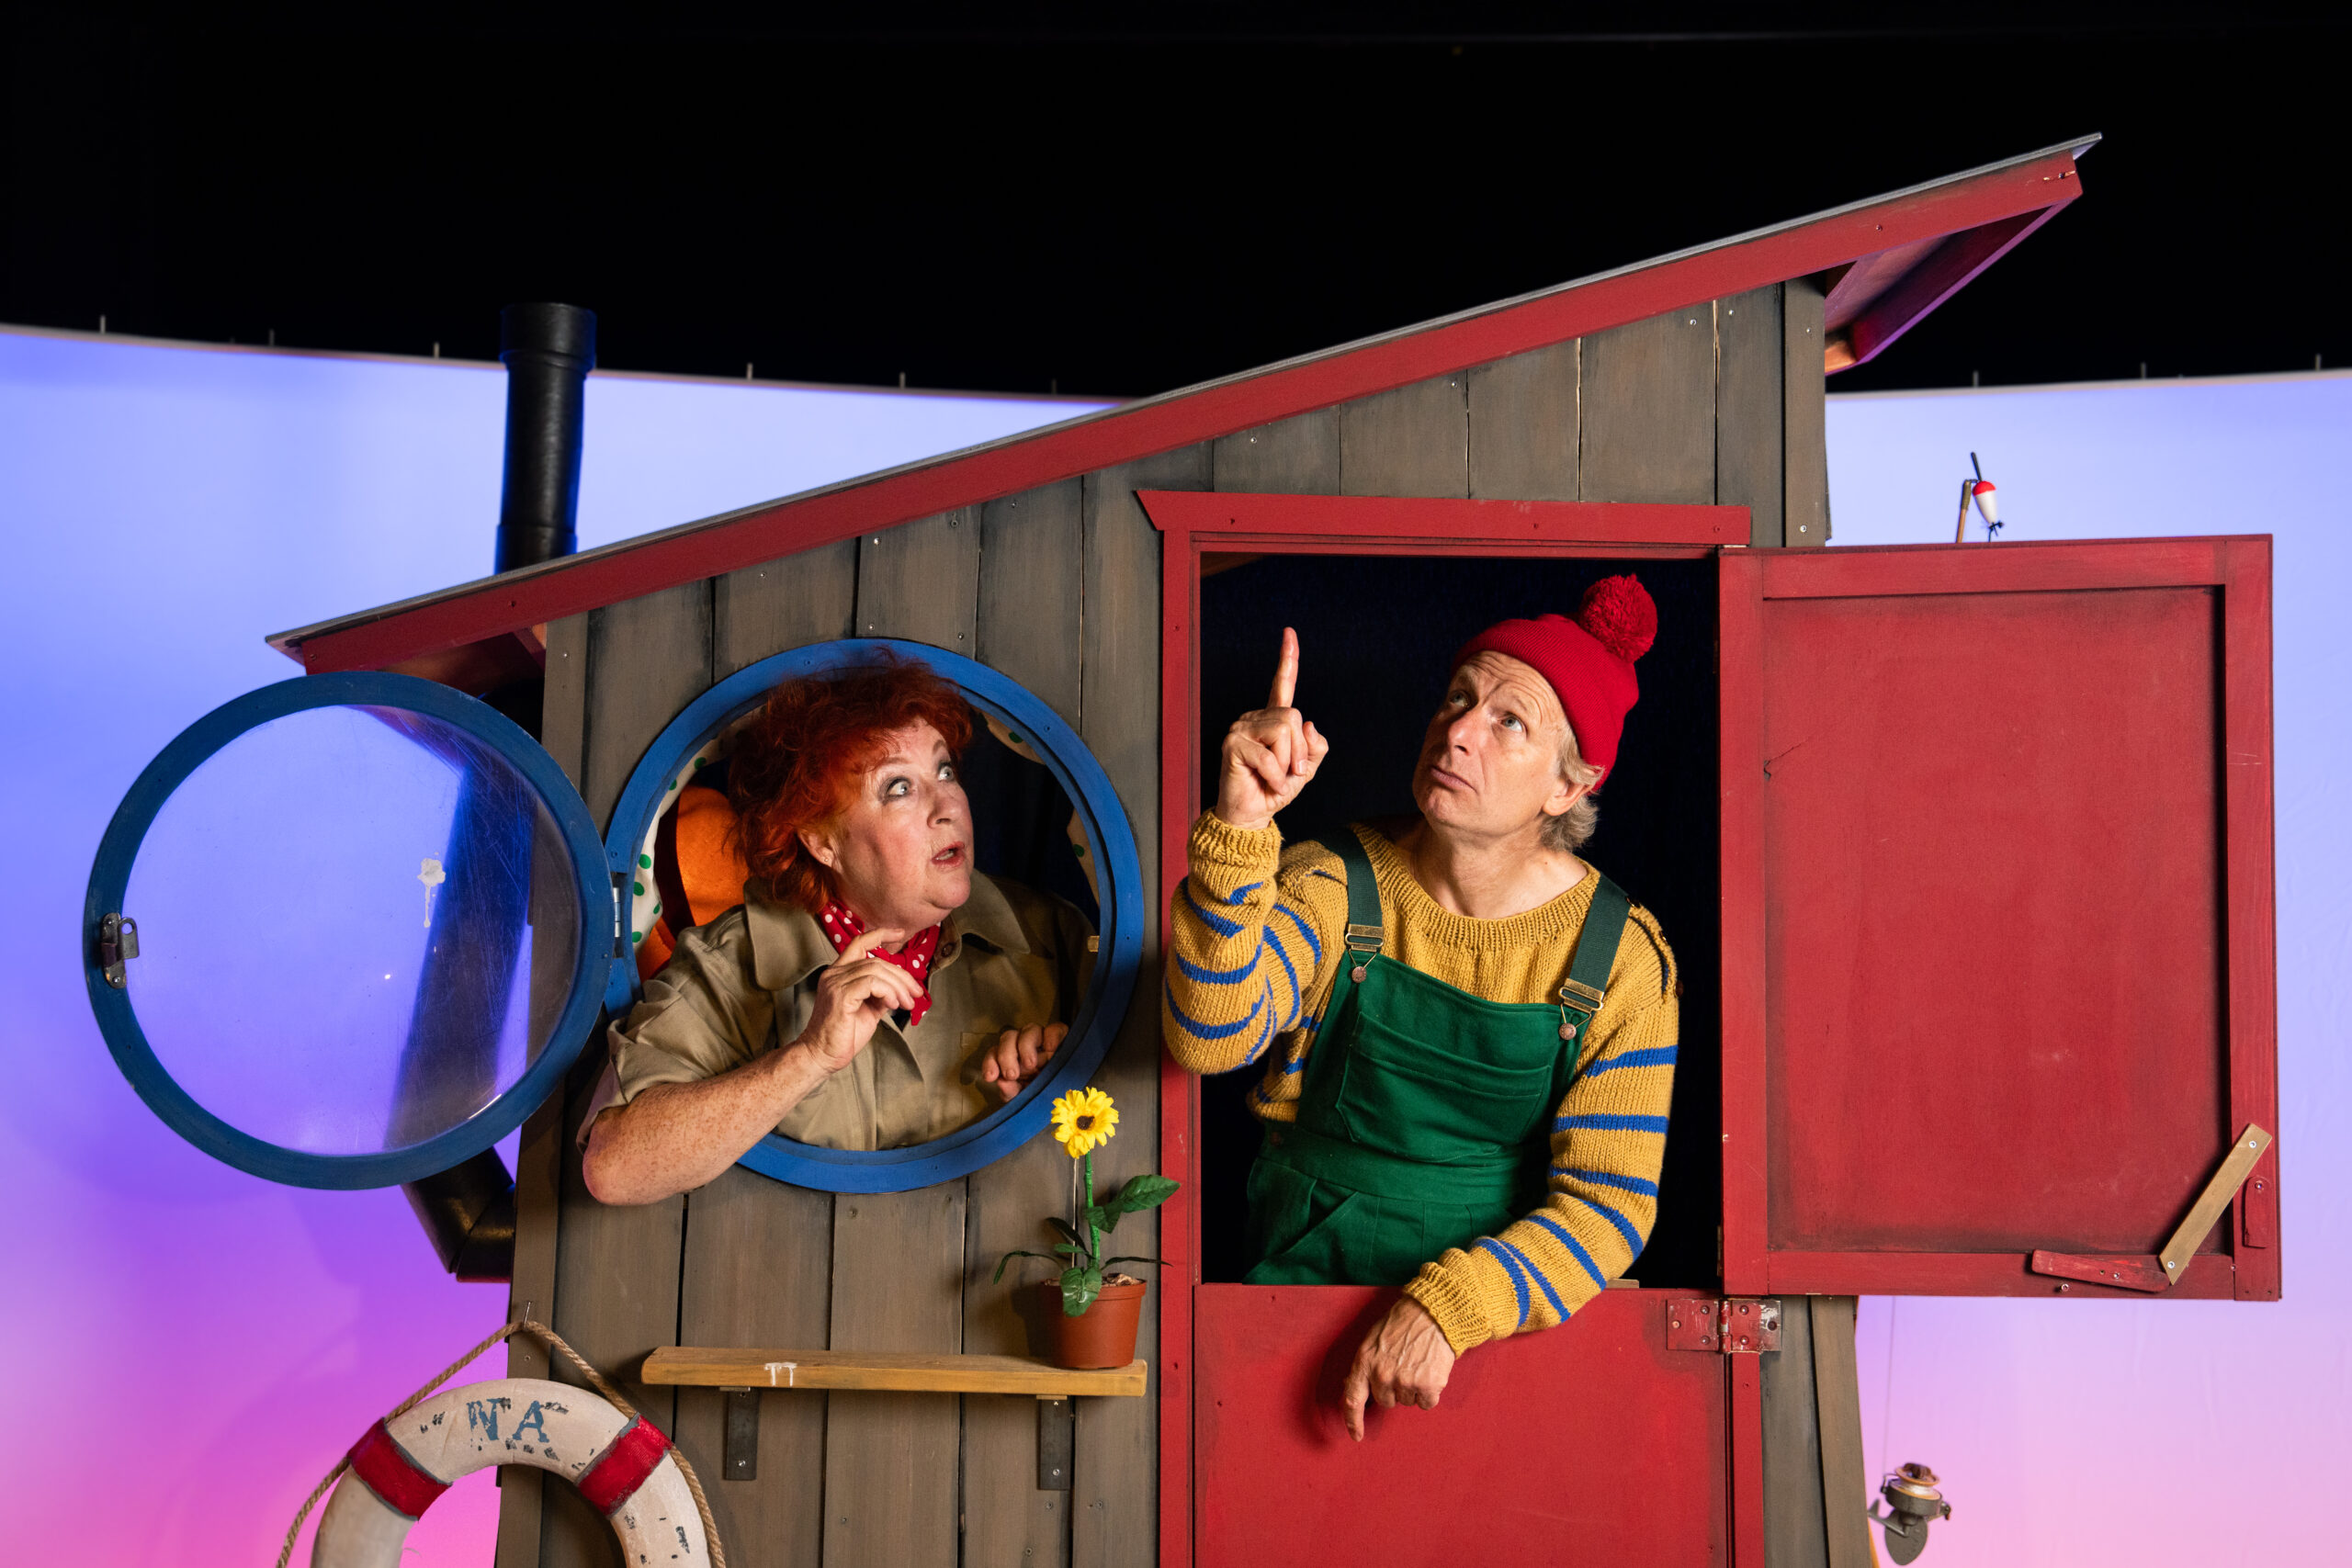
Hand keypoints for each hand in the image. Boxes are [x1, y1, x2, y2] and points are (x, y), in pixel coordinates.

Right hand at [794, 927, 920, 1071]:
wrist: (822, 1056)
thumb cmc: (844, 1035)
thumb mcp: (869, 1009)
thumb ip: (880, 993)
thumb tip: (899, 987)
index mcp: (839, 973)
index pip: (858, 943)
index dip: (880, 934)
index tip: (900, 933)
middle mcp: (834, 974)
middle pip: (875, 960)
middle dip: (901, 976)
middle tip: (916, 993)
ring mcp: (835, 983)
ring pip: (876, 970)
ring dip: (898, 986)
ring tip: (907, 1003)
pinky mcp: (840, 995)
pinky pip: (871, 983)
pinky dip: (887, 991)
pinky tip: (893, 1004)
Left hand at [978, 1021, 1069, 1101]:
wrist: (1069, 1097)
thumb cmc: (1043, 1095)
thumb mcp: (1025, 1098)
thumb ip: (1011, 1092)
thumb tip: (1001, 1082)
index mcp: (1013, 1059)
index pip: (995, 1053)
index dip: (990, 1062)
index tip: (991, 1077)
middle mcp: (1025, 1046)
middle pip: (1008, 1037)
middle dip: (1006, 1055)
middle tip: (1012, 1074)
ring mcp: (1043, 1040)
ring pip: (1029, 1030)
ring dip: (1025, 1046)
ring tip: (1031, 1064)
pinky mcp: (1061, 1038)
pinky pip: (1054, 1029)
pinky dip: (1051, 1036)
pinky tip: (1051, 1049)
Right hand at [1216, 626, 1329, 830]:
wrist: (1250, 815)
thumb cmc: (1274, 790)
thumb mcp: (1306, 770)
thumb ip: (1315, 748)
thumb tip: (1310, 725)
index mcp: (1272, 720)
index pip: (1281, 685)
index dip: (1287, 659)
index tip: (1289, 633)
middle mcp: (1254, 718)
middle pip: (1294, 716)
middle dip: (1300, 750)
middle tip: (1290, 774)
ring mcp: (1240, 728)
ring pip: (1284, 731)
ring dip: (1288, 763)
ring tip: (1275, 777)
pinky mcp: (1232, 744)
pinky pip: (1270, 755)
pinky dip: (1276, 775)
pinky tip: (1266, 783)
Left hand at [1339, 1297, 1455, 1440]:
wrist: (1434, 1313)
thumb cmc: (1402, 1323)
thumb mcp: (1373, 1339)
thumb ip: (1365, 1365)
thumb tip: (1353, 1386)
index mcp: (1365, 1362)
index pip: (1352, 1399)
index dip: (1353, 1421)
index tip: (1356, 1436)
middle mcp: (1382, 1375)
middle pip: (1385, 1401)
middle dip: (1394, 1388)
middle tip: (1404, 1365)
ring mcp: (1404, 1381)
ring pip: (1407, 1401)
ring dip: (1413, 1388)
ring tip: (1418, 1363)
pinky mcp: (1427, 1386)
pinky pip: (1426, 1403)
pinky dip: (1430, 1392)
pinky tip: (1431, 1371)